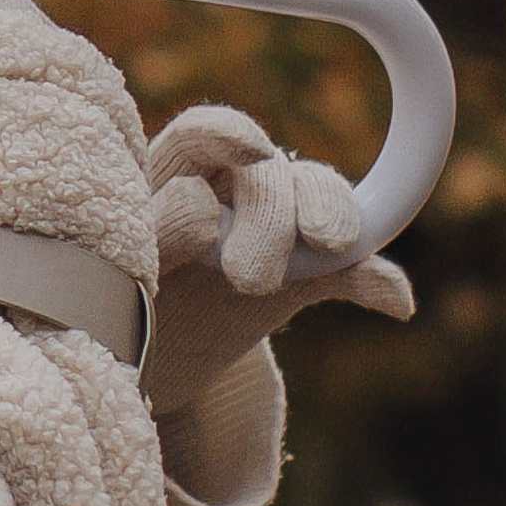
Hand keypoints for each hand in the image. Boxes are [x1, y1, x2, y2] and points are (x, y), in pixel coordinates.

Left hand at [137, 103, 413, 417]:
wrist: (141, 370)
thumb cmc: (111, 310)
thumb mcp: (115, 276)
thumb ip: (157, 234)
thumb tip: (205, 206)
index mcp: (167, 177)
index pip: (203, 135)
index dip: (230, 134)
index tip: (251, 152)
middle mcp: (227, 191)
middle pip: (266, 174)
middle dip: (271, 215)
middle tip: (250, 278)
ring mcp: (274, 231)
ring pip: (316, 201)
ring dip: (331, 217)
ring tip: (333, 248)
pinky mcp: (307, 277)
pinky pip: (350, 271)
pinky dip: (375, 281)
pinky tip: (395, 301)